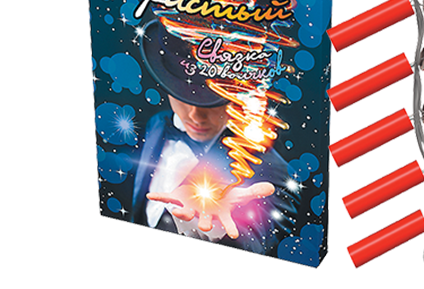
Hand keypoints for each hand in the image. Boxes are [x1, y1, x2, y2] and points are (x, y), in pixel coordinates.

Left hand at [147, 181, 274, 238]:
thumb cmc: (222, 197)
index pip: (226, 221)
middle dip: (205, 224)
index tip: (234, 234)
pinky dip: (160, 197)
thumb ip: (254, 192)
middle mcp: (203, 213)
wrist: (205, 193)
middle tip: (206, 227)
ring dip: (182, 212)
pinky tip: (151, 196)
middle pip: (204, 221)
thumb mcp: (239, 193)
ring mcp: (190, 206)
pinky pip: (168, 198)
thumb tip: (272, 188)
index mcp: (218, 212)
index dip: (230, 226)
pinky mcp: (179, 199)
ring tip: (179, 212)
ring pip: (185, 211)